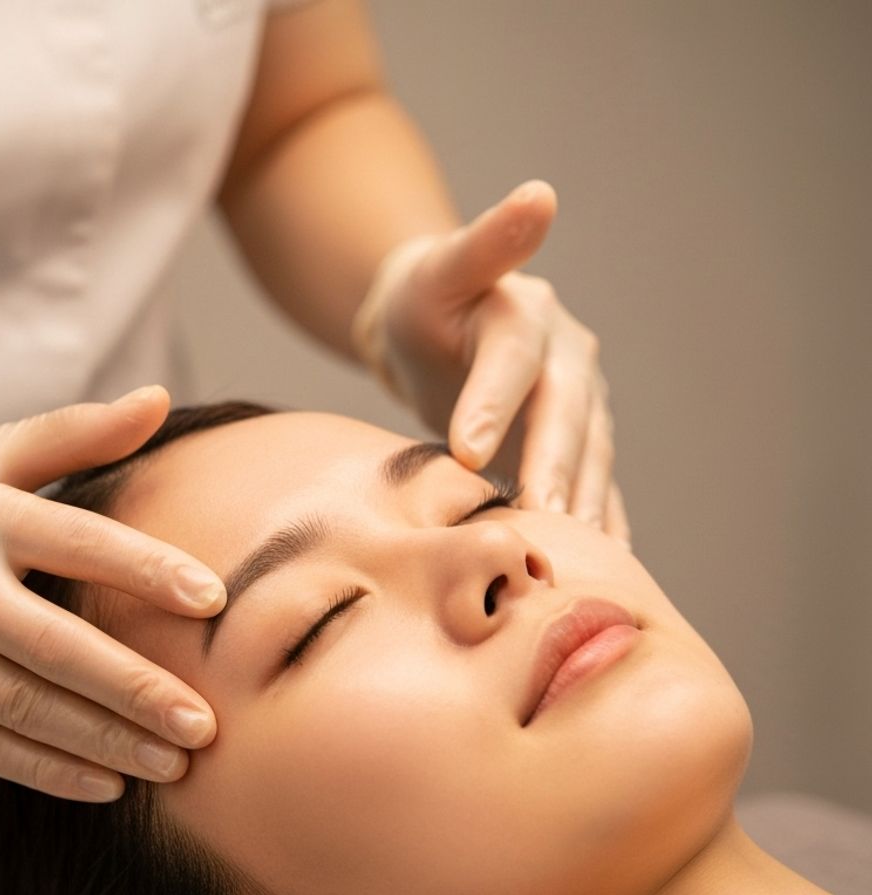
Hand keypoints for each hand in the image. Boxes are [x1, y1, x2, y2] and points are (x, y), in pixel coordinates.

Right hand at [0, 387, 224, 800]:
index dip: (148, 572)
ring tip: (176, 765)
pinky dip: (49, 771)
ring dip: (107, 743)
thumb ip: (72, 434)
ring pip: (30, 710)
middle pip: (59, 648)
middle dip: (137, 691)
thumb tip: (160, 400)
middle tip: (207, 725)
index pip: (79, 544)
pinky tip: (107, 785)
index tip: (215, 602)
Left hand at [351, 181, 629, 544]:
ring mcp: (579, 405)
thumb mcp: (440, 268)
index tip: (467, 452)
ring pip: (587, 457)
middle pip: (566, 417)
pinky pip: (594, 484)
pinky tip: (603, 562)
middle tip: (541, 521)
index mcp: (528, 317)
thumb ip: (485, 242)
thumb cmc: (427, 301)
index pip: (515, 361)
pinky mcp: (574, 443)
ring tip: (573, 551)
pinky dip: (599, 520)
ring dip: (582, 503)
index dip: (494, 404)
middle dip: (554, 468)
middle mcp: (568, 362)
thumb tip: (542, 195)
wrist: (441, 323)